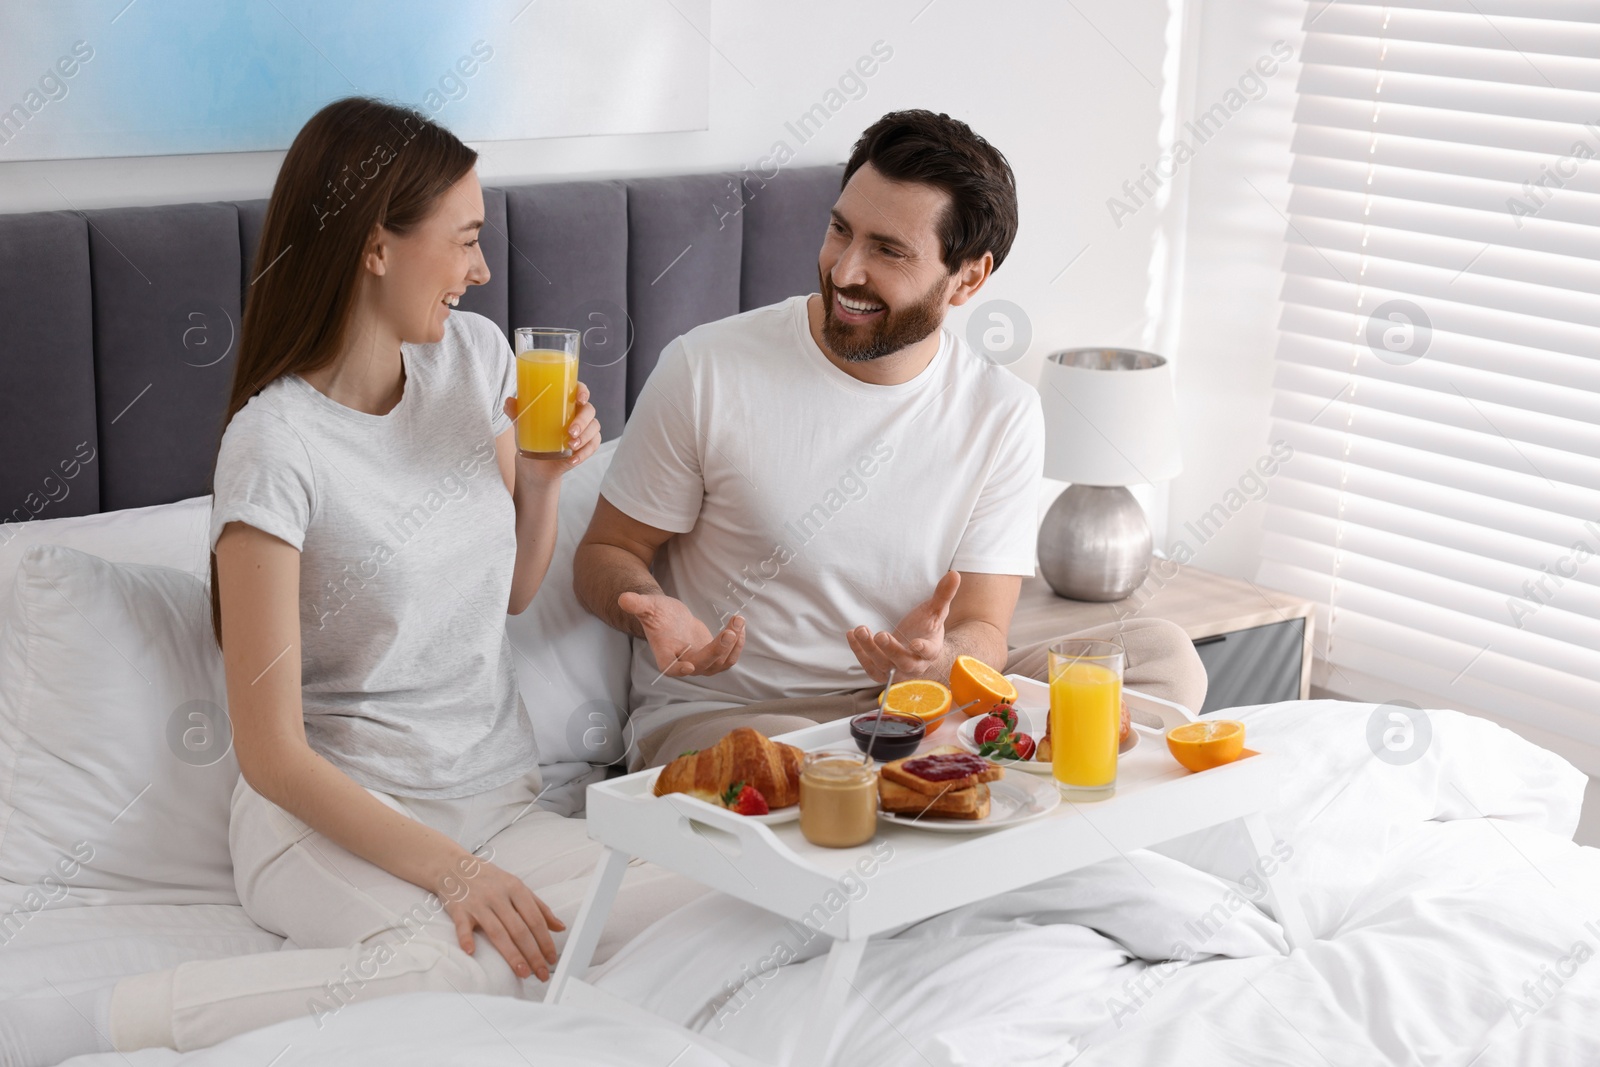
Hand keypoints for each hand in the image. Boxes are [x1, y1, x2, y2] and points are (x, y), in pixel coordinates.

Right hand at [438, 854, 565, 982]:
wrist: (454, 866)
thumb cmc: (490, 880)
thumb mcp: (517, 887)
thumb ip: (539, 907)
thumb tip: (560, 927)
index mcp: (516, 889)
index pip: (535, 919)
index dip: (545, 940)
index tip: (551, 958)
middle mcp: (498, 896)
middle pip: (519, 929)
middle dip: (533, 954)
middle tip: (542, 973)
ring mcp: (478, 903)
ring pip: (497, 932)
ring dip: (511, 954)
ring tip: (523, 973)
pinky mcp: (458, 910)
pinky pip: (462, 926)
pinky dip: (466, 938)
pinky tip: (472, 952)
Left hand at [504, 381, 600, 480]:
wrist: (533, 465)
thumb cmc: (530, 438)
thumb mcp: (522, 425)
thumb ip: (516, 413)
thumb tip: (508, 402)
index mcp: (564, 403)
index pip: (578, 391)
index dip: (583, 391)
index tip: (580, 398)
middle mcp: (576, 414)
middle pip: (589, 410)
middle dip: (583, 420)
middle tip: (571, 431)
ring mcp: (583, 431)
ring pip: (594, 428)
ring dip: (585, 437)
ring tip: (571, 446)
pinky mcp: (585, 447)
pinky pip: (593, 446)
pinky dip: (585, 453)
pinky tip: (573, 459)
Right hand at [618, 591, 744, 676]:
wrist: (669, 618)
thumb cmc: (657, 613)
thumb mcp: (648, 607)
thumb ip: (637, 605)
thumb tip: (624, 598)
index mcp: (665, 656)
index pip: (671, 669)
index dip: (680, 670)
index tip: (689, 665)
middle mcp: (685, 664)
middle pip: (704, 665)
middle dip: (719, 649)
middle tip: (730, 631)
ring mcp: (701, 663)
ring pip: (721, 663)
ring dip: (733, 645)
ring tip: (738, 621)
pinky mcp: (714, 656)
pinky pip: (729, 657)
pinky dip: (738, 644)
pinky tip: (740, 626)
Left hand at [846, 570, 960, 682]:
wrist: (917, 646)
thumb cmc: (926, 627)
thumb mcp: (935, 610)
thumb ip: (943, 594)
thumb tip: (954, 574)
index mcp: (931, 651)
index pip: (929, 653)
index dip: (923, 649)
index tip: (915, 643)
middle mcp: (915, 665)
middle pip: (904, 663)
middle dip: (891, 650)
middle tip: (880, 635)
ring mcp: (897, 671)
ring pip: (882, 666)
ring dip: (869, 650)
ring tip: (860, 630)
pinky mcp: (881, 671)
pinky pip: (868, 666)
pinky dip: (858, 651)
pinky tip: (851, 634)